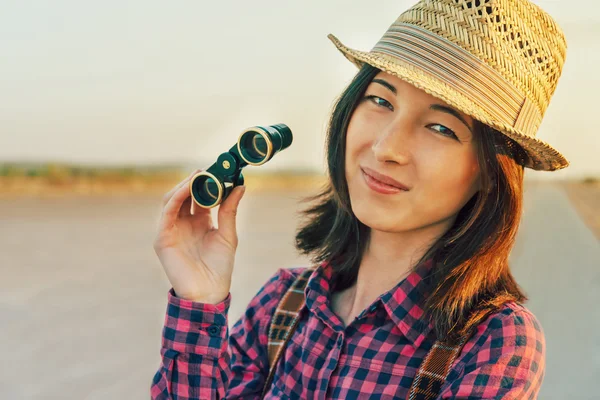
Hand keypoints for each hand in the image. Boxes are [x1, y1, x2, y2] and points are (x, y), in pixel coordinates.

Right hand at [153, 169, 245, 302]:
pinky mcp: (163, 237)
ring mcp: (172, 229)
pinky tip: (189, 187)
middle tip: (211, 168)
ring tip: (200, 174)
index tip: (222, 169)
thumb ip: (230, 210)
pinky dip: (177, 197)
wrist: (209, 292)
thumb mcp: (228, 234)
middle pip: (186, 194)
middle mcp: (184, 223)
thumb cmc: (220, 267)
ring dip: (185, 184)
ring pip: (173, 199)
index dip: (209, 183)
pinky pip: (167, 212)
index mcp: (200, 222)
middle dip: (196, 180)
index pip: (200, 196)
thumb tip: (240, 186)